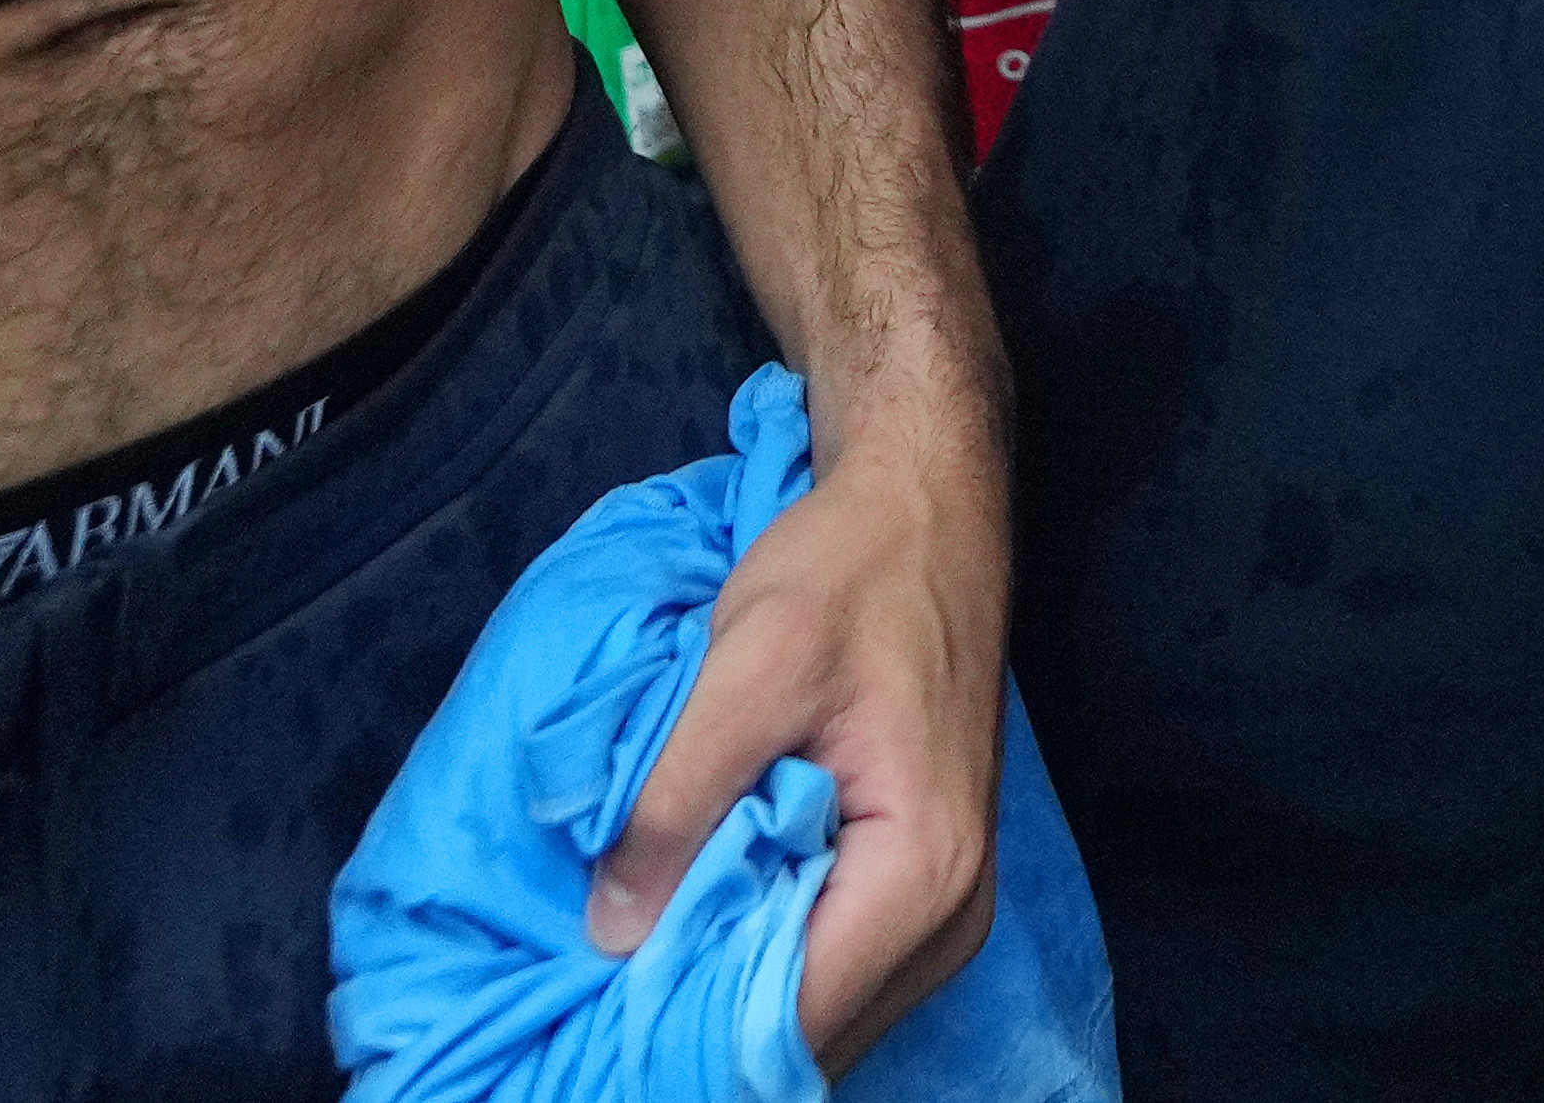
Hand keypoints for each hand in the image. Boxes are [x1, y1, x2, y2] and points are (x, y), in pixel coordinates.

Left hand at [591, 393, 1005, 1060]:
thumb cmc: (853, 570)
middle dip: (702, 1029)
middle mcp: (949, 917)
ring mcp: (944, 910)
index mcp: (921, 871)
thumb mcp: (750, 661)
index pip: (795, 1018)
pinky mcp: (920, 885)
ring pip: (820, 1011)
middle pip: (811, 1035)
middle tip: (594, 1005)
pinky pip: (834, 965)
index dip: (689, 1033)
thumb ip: (678, 797)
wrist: (928, 508)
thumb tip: (610, 931)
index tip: (595, 1023)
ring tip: (628, 971)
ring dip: (727, 1000)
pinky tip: (688, 931)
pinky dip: (761, 963)